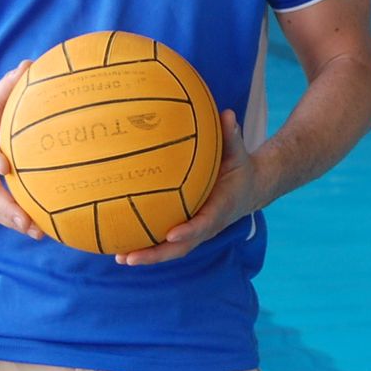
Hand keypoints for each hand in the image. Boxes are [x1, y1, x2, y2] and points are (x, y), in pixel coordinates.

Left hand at [114, 110, 256, 265]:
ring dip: (147, 255)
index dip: (188, 231)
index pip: (204, 224)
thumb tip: (228, 114)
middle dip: (156, 254)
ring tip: (120, 257)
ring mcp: (196, 231)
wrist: (250, 189)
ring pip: (171, 249)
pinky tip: (124, 242)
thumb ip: (232, 136)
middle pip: (180, 247)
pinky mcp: (187, 228)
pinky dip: (147, 243)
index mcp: (220, 209)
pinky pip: (166, 240)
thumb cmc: (241, 168)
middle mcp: (207, 226)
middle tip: (131, 257)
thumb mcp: (239, 153)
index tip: (171, 233)